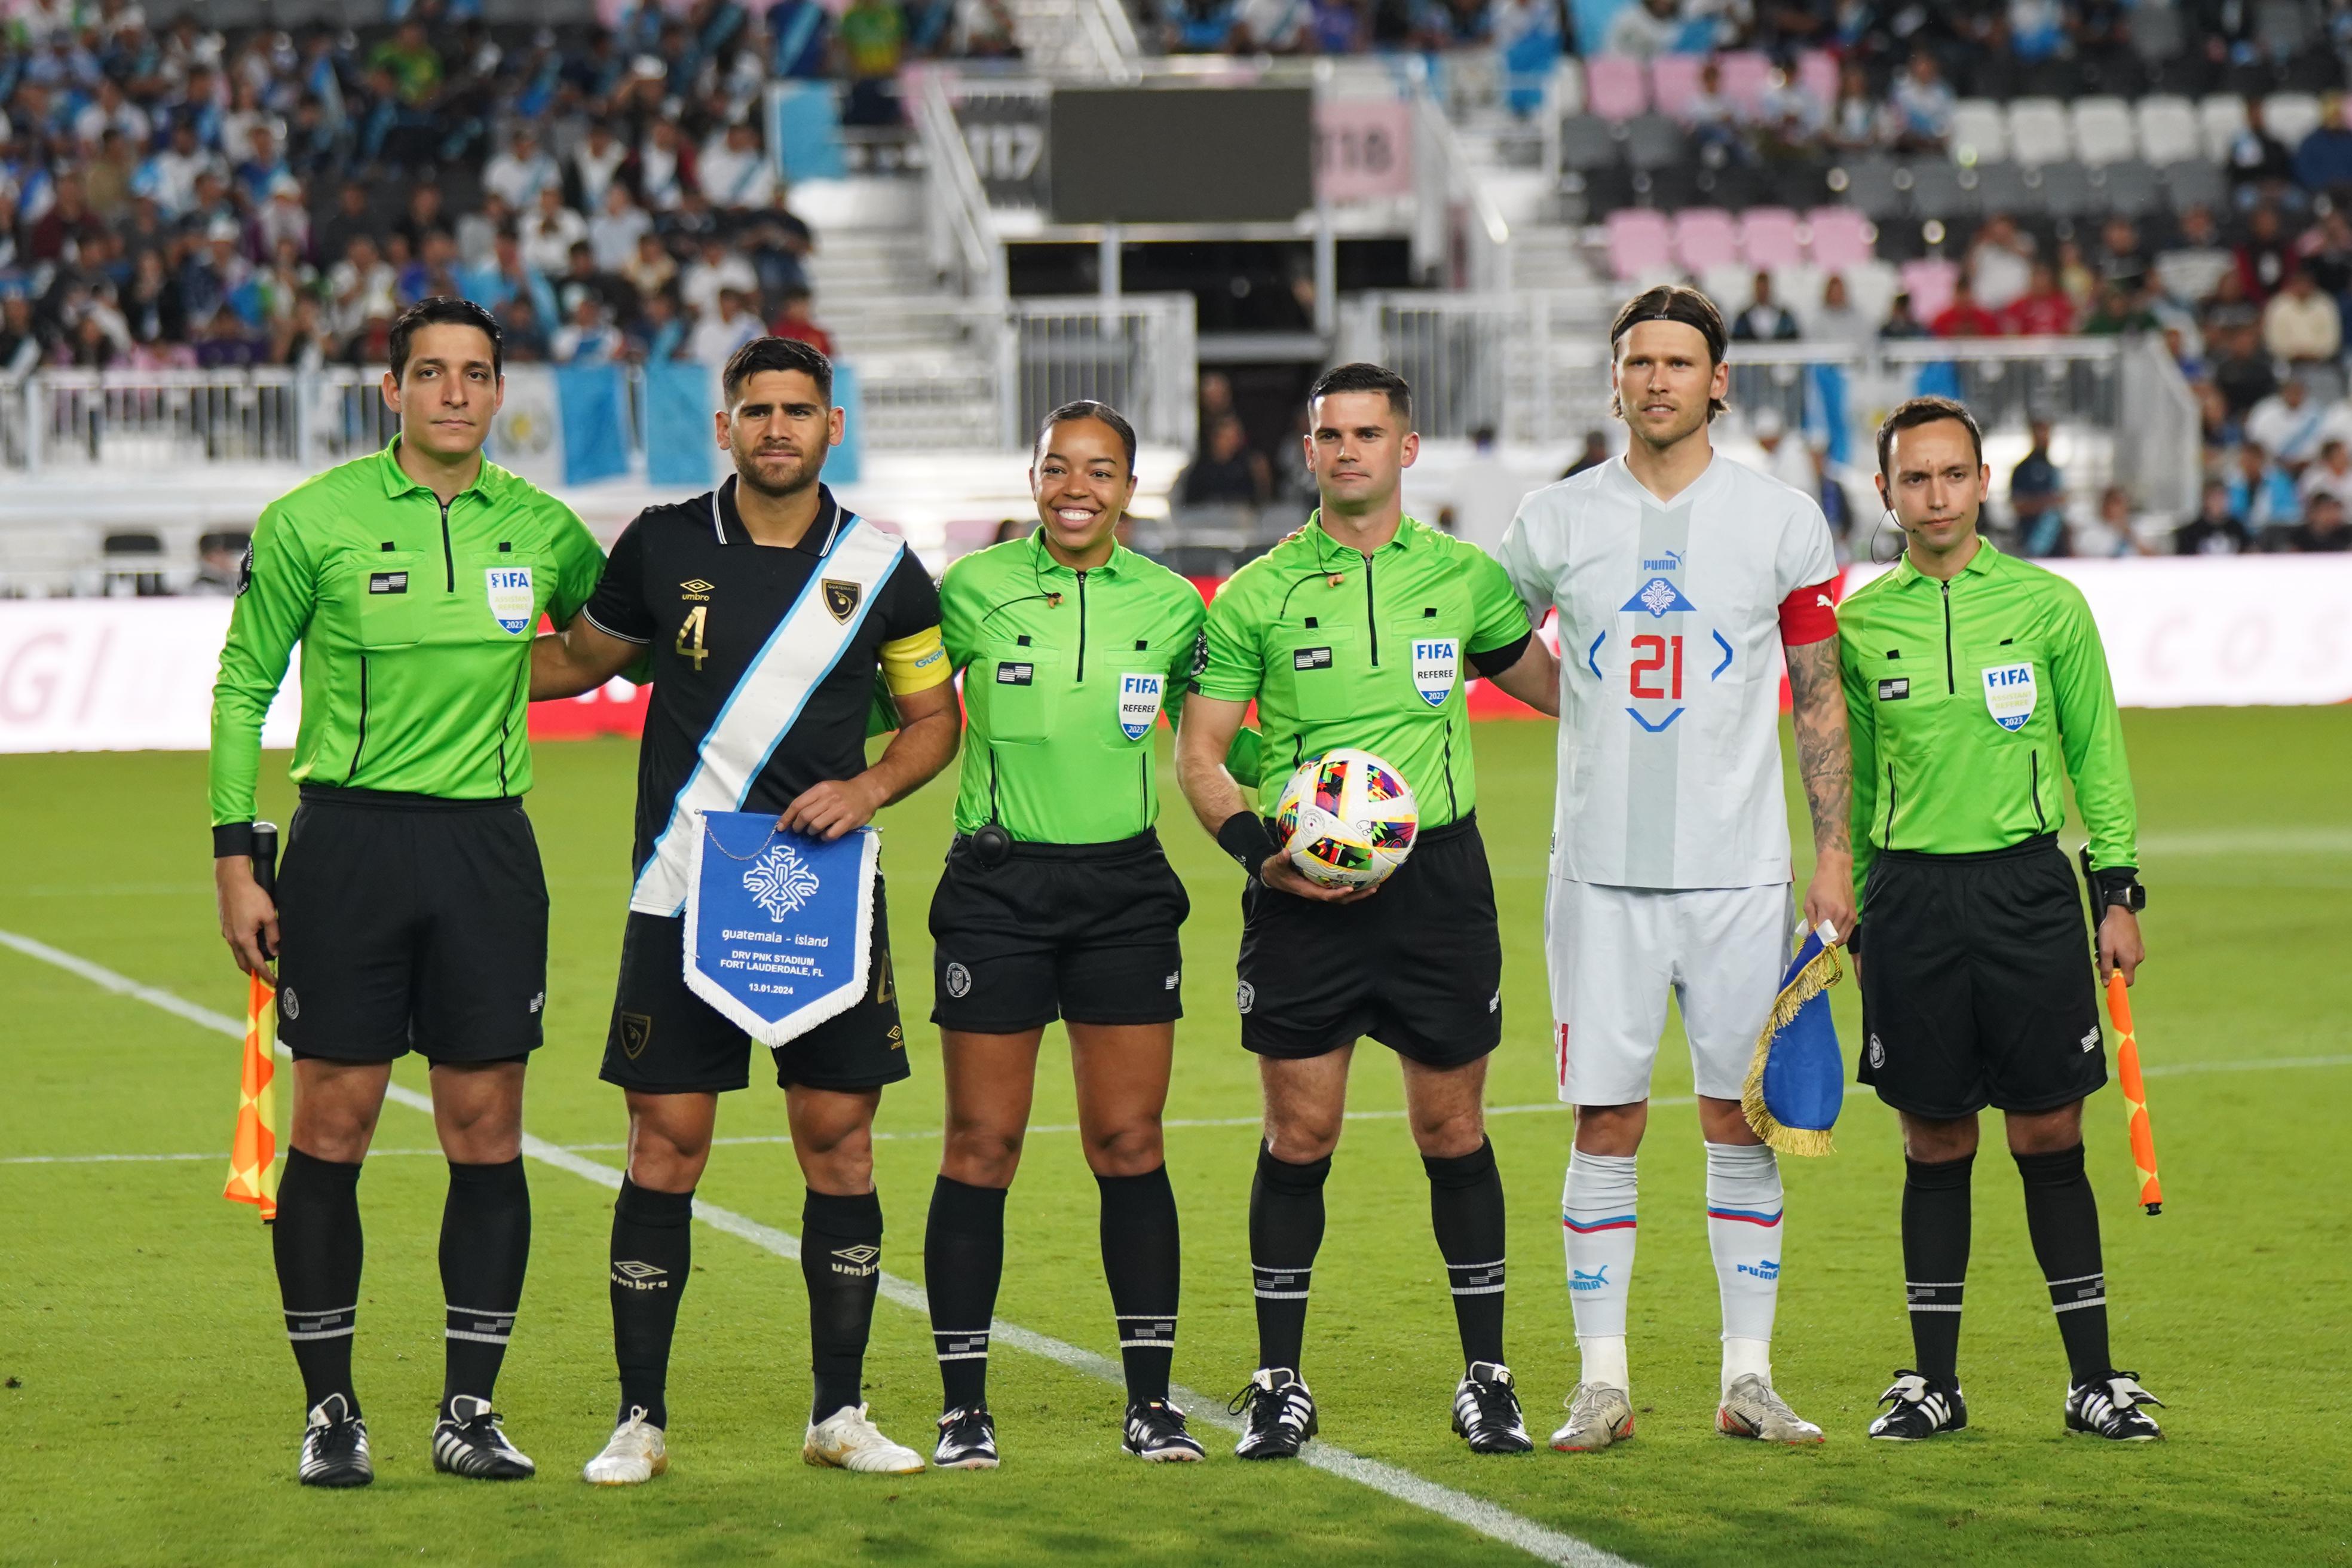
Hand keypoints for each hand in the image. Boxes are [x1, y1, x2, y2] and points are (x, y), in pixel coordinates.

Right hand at [214, 856, 278, 980]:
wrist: (231, 879)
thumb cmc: (252, 895)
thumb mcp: (269, 916)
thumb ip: (274, 936)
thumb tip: (275, 951)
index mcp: (243, 939)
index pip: (257, 963)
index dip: (266, 974)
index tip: (274, 982)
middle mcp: (232, 938)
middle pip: (243, 962)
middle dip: (254, 971)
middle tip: (265, 976)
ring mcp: (226, 931)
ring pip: (237, 952)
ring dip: (247, 960)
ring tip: (259, 963)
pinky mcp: (224, 924)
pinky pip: (233, 942)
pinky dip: (242, 948)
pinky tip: (250, 944)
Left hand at [780, 775, 885, 840]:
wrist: (867, 791)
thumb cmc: (842, 792)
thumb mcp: (826, 789)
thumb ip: (811, 800)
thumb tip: (792, 817)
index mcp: (821, 789)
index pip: (798, 804)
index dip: (787, 817)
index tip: (781, 827)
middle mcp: (830, 798)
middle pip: (805, 816)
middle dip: (798, 826)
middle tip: (798, 830)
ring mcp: (840, 810)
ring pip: (816, 825)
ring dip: (811, 832)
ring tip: (813, 831)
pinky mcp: (849, 821)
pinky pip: (831, 834)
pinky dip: (824, 837)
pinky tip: (825, 835)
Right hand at [1260, 852, 1378, 903]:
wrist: (1274, 874)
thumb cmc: (1276, 870)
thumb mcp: (1276, 865)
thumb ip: (1280, 860)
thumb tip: (1285, 853)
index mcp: (1308, 890)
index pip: (1325, 895)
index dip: (1338, 894)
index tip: (1350, 889)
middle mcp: (1317, 892)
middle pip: (1341, 898)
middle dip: (1357, 895)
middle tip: (1374, 888)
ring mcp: (1321, 889)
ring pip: (1343, 895)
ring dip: (1359, 892)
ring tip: (1376, 885)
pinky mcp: (1323, 885)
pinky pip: (1340, 887)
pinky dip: (1353, 885)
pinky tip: (1364, 877)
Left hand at [1802, 851, 1854, 944]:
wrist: (1836, 871)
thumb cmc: (1819, 885)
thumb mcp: (1809, 902)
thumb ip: (1810, 921)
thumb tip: (1811, 937)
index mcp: (1829, 912)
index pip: (1823, 936)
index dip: (1816, 944)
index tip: (1810, 946)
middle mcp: (1842, 916)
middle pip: (1834, 940)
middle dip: (1824, 945)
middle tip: (1816, 944)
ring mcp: (1851, 917)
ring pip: (1843, 939)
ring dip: (1832, 942)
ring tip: (1823, 939)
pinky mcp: (1855, 916)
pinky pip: (1848, 932)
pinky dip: (1840, 936)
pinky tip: (1832, 934)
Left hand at [2097, 906, 2143, 985]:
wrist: (2122, 912)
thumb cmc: (2112, 930)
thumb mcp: (2105, 950)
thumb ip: (2106, 968)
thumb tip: (2106, 983)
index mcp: (2130, 961)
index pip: (2127, 981)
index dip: (2116, 982)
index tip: (2105, 977)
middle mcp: (2138, 958)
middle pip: (2124, 971)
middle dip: (2111, 967)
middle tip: (2099, 958)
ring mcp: (2138, 950)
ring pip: (2124, 961)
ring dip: (2113, 958)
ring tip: (2104, 947)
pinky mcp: (2137, 944)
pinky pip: (2127, 953)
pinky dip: (2118, 952)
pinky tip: (2112, 943)